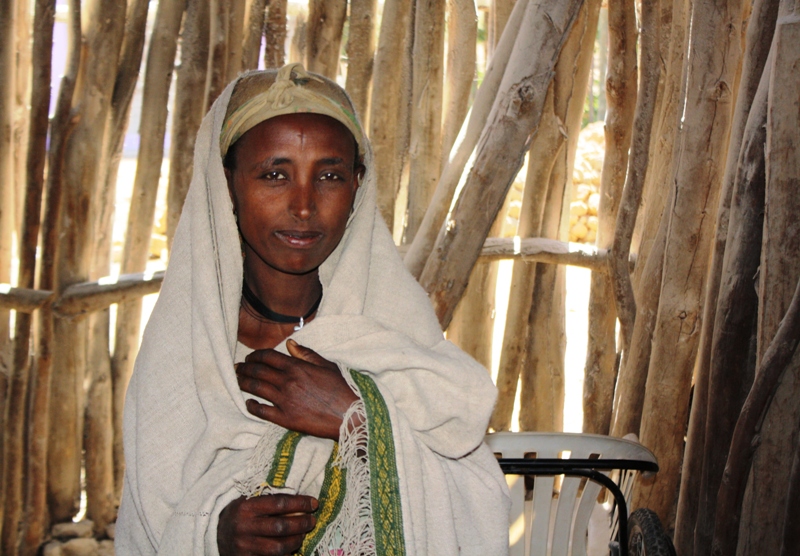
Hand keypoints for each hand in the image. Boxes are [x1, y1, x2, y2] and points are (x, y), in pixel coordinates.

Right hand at [217, 494, 317, 555]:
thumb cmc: (238, 514)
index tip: (313, 503)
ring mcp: (244, 547)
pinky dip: (285, 555)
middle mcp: (243, 528)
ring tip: (302, 535)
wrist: (215, 535)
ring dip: (295, 541)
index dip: (300, 503)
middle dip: (302, 524)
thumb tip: (301, 500)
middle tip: (312, 521)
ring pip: (278, 548)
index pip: (279, 503)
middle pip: (281, 527)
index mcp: (245, 508)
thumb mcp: (248, 501)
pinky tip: (291, 549)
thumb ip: (269, 500)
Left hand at [236, 339, 358, 439]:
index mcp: (297, 367)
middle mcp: (287, 382)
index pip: (268, 357)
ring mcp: (284, 400)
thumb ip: (306, 354)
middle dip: (244, 368)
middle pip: (258, 371)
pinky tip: (248, 402)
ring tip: (237, 380)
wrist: (351, 416)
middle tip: (237, 368)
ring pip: (256, 388)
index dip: (255, 356)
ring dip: (243, 382)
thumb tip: (290, 343)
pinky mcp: (285, 418)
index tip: (250, 357)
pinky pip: (261, 411)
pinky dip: (251, 405)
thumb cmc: (343, 389)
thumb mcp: (326, 365)